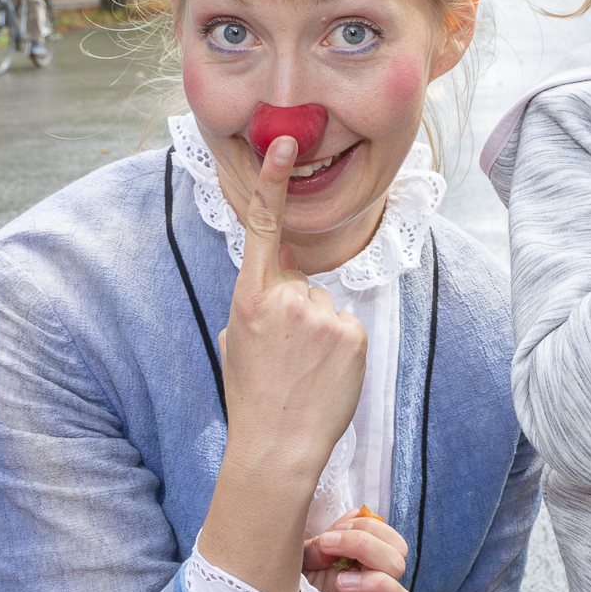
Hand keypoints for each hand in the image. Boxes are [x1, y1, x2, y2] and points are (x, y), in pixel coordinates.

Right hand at [218, 136, 368, 479]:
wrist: (277, 447)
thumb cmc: (253, 395)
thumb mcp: (238, 339)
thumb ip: (259, 298)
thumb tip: (284, 265)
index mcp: (250, 298)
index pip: (261, 228)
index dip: (271, 182)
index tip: (282, 144)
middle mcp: (286, 298)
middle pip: (301, 283)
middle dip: (296, 310)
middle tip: (284, 356)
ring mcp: (322, 315)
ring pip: (325, 307)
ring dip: (319, 333)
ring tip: (303, 370)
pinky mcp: (352, 332)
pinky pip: (347, 326)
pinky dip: (341, 349)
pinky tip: (325, 375)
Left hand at [303, 510, 418, 591]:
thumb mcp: (300, 563)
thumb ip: (325, 541)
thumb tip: (355, 513)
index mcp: (357, 568)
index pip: (387, 539)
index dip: (367, 530)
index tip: (330, 535)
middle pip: (397, 563)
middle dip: (367, 547)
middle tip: (329, 547)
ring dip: (380, 585)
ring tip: (340, 583)